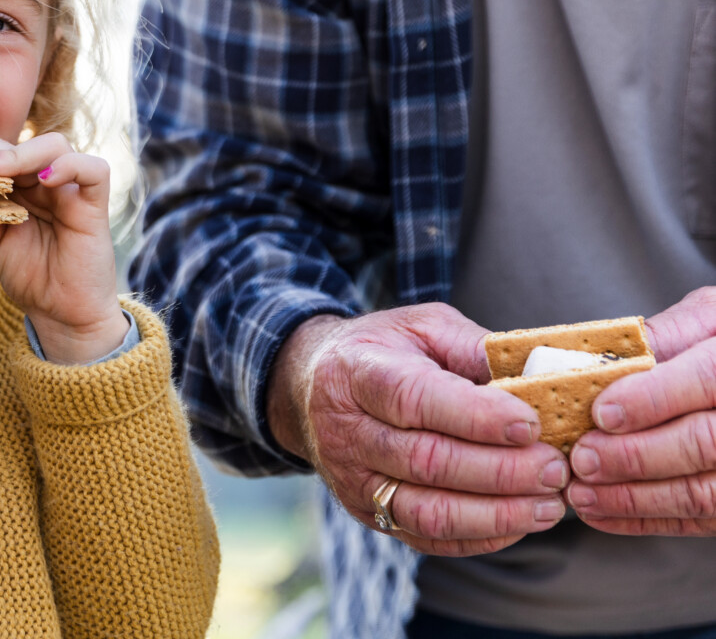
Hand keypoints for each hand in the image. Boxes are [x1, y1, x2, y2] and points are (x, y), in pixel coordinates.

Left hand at [0, 131, 123, 363]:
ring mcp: (72, 191)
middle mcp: (48, 182)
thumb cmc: (32, 276)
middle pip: (24, 142)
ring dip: (20, 153)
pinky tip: (44, 179)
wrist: (62, 314)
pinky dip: (70, 167)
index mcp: (23, 186)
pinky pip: (94, 171)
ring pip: (56, 147)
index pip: (1, 149)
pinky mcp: (95, 206)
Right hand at [266, 306, 568, 555]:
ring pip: (426, 510)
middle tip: (555, 468)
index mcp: (358, 372)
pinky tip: (519, 522)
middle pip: (426, 461)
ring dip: (496, 514)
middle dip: (501, 471)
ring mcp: (353, 478)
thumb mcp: (422, 326)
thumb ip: (475, 348)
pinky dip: (479, 537)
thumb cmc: (383, 350)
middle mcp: (347, 430)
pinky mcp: (366, 511)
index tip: (531, 424)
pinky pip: (426, 537)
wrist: (309, 385)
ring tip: (548, 505)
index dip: (476, 417)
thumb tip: (540, 378)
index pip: (415, 400)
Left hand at [567, 287, 715, 534]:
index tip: (602, 412)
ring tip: (581, 493)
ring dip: (635, 498)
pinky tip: (601, 512)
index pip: (707, 379)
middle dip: (635, 455)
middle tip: (582, 459)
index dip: (653, 398)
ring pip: (705, 493)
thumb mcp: (710, 320)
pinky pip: (703, 519)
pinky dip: (647, 520)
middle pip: (705, 443)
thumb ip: (666, 336)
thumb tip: (601, 360)